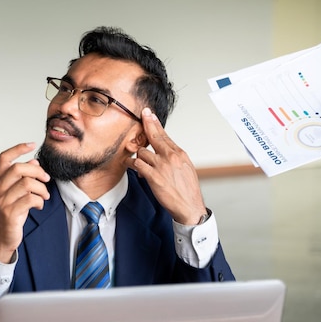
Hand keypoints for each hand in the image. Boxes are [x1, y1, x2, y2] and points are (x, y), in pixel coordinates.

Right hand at [0, 142, 50, 262]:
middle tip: (46, 179)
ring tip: (44, 196)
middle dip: (37, 172)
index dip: (18, 148)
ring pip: (27, 184)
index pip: (4, 158)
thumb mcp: (14, 193)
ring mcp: (2, 201)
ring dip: (41, 189)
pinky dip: (39, 201)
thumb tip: (34, 161)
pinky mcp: (10, 213)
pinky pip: (30, 199)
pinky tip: (39, 205)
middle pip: (19, 168)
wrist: (0, 238)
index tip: (32, 144)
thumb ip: (22, 177)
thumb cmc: (9, 214)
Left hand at [126, 108, 206, 224]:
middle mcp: (171, 157)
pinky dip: (132, 164)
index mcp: (179, 154)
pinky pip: (137, 164)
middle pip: (154, 136)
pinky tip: (131, 165)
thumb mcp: (186, 168)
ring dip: (138, 156)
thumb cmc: (187, 190)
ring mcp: (161, 166)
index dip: (155, 124)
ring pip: (142, 152)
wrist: (190, 206)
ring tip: (138, 162)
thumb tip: (164, 149)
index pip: (165, 135)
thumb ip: (174, 157)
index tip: (150, 115)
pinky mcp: (153, 176)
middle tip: (142, 115)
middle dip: (147, 124)